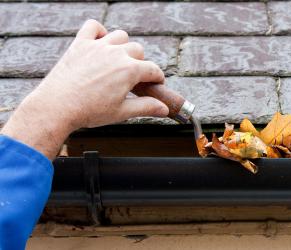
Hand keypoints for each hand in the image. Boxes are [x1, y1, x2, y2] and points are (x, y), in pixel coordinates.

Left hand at [1, 20, 168, 158]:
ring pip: (120, 36)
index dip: (157, 79)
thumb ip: (146, 107)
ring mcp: (98, 46)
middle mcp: (116, 53)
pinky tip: (101, 44)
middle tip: (133, 78)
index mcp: (130, 70)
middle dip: (140, 63)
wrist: (56, 107)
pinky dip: (99, 31)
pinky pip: (93, 26)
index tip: (155, 85)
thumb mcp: (122, 112)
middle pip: (138, 50)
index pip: (153, 69)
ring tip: (118, 61)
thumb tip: (164, 109)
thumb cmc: (89, 111)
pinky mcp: (80, 44)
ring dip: (123, 46)